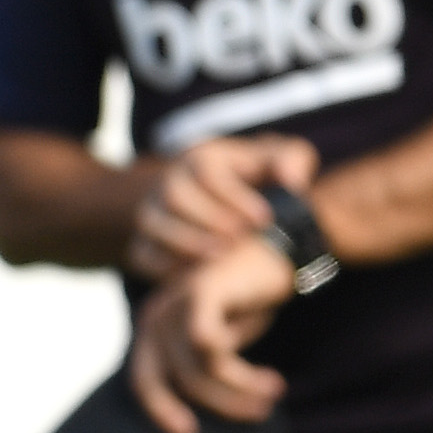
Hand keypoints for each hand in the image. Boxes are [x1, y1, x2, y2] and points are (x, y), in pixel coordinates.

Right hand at [123, 134, 319, 283]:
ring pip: (152, 223)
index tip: (264, 219)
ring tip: (221, 257)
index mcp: (201, 157)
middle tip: (240, 239)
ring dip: (186, 242)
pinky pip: (142, 254)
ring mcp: (152, 211)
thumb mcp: (278, 159)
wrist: (222, 201)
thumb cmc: (257, 180)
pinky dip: (163, 266)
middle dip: (208, 219)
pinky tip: (196, 275)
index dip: (232, 196)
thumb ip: (290, 159)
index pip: (204, 170)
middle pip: (172, 195)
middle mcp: (169, 181)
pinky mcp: (145, 242)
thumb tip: (290, 181)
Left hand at [128, 236, 296, 432]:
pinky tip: (270, 379)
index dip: (160, 410)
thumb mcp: (223, 337)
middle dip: (215, 405)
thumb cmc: (246, 297)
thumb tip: (210, 407)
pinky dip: (238, 371)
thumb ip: (206, 365)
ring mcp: (176, 301)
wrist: (275, 250)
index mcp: (156, 329)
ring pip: (200, 369)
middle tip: (260, 412)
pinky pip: (208, 345)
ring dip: (242, 390)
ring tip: (274, 391)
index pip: (144, 379)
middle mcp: (158, 315)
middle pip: (173, 380)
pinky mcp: (202, 291)